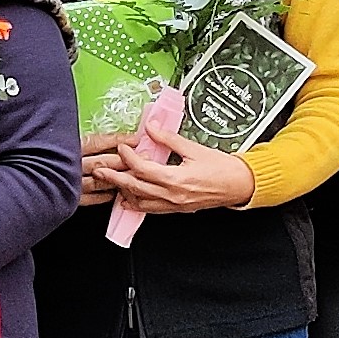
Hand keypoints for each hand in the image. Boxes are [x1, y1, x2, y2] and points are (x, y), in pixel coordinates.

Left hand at [86, 118, 254, 212]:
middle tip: (99, 170)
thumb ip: (169, 139)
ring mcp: (174, 205)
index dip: (129, 157)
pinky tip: (128, 197)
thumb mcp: (194, 148)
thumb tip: (151, 127)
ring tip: (110, 183)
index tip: (121, 148)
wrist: (239, 185)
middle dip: (115, 178)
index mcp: (176, 179)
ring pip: (141, 202)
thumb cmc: (221, 168)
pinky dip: (137, 203)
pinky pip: (152, 209)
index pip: (143, 169)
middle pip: (135, 188)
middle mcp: (173, 195)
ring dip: (124, 192)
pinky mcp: (177, 209)